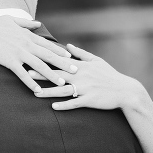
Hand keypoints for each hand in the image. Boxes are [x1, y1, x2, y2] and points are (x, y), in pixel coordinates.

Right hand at [0, 16, 75, 92]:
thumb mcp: (10, 20)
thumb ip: (25, 23)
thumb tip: (38, 23)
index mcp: (26, 34)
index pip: (47, 44)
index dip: (59, 51)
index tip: (71, 56)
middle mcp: (26, 43)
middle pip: (48, 55)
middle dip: (63, 64)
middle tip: (76, 71)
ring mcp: (18, 53)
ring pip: (39, 66)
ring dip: (51, 75)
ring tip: (62, 83)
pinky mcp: (9, 61)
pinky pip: (23, 74)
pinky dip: (31, 83)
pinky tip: (38, 90)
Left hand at [29, 44, 146, 110]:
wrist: (125, 90)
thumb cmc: (110, 75)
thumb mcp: (97, 61)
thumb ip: (81, 53)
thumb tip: (67, 46)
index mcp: (81, 66)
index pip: (60, 62)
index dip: (45, 60)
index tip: (32, 58)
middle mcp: (81, 76)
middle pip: (58, 75)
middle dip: (42, 75)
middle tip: (26, 74)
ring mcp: (86, 89)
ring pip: (63, 90)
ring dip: (49, 92)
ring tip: (35, 93)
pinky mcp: (90, 100)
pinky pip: (75, 103)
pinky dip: (64, 106)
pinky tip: (53, 107)